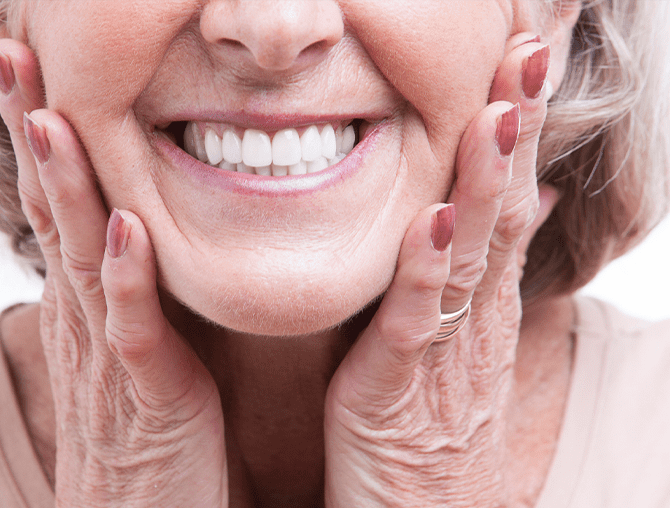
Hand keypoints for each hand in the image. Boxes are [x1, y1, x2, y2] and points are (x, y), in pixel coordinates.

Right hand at [0, 39, 227, 506]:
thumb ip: (129, 287)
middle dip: (34, 131)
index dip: (41, 135)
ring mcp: (109, 354)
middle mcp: (84, 317)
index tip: (32, 68)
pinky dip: (127, 280)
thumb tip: (133, 228)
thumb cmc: (143, 427)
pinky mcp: (147, 394)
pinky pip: (133, 330)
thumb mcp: (130, 342)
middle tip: (15, 54)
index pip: (55, 202)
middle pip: (50, 211)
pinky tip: (124, 230)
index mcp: (85, 301)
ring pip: (80, 258)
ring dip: (65, 187)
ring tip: (52, 118)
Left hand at [324, 35, 554, 506]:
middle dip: (515, 129)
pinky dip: (429, 271)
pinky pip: (418, 322)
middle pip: (501, 210)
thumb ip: (482, 269)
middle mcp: (474, 316)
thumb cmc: (434, 422)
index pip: (506, 196)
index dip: (517, 127)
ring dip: (486, 182)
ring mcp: (445, 350)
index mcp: (480, 299)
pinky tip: (435, 221)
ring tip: (498, 112)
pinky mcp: (401, 388)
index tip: (523, 56)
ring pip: (472, 255)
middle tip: (529, 50)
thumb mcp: (462, 337)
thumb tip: (519, 205)